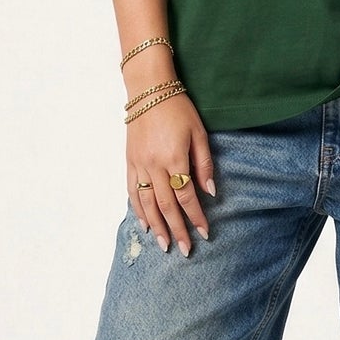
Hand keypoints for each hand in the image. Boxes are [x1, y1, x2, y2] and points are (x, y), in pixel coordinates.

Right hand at [126, 94, 214, 255]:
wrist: (148, 89)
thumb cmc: (178, 108)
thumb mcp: (199, 133)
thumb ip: (204, 163)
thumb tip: (210, 191)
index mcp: (174, 158)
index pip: (186, 195)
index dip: (195, 216)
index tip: (204, 232)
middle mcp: (154, 165)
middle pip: (166, 206)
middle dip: (176, 229)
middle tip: (184, 250)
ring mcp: (139, 165)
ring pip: (147, 203)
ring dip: (156, 226)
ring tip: (164, 245)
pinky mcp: (129, 161)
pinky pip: (133, 191)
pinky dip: (138, 210)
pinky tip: (144, 224)